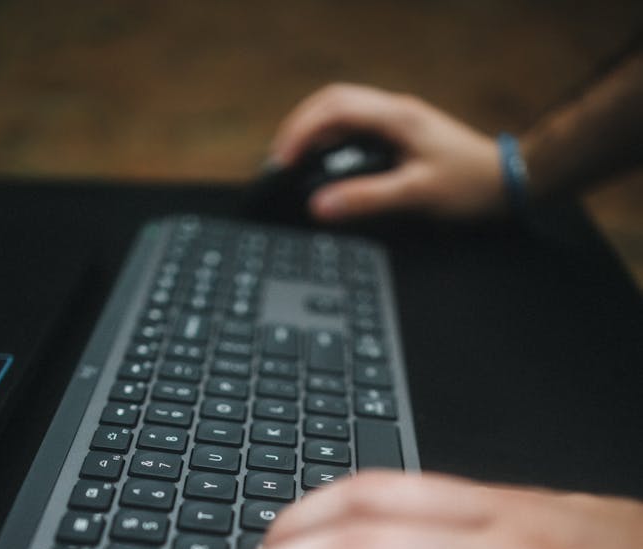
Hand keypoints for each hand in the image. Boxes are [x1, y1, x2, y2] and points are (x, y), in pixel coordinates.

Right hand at [268, 83, 504, 220]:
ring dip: (315, 132)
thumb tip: (319, 205)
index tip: (282, 161)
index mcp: (395, 117)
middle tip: (280, 160)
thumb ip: (366, 199)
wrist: (510, 182)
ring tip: (295, 161)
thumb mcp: (416, 195)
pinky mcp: (402, 136)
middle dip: (300, 127)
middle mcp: (394, 111)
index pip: (333, 108)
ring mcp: (398, 121)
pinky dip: (333, 142)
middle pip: (332, 102)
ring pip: (343, 112)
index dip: (300, 132)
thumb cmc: (470, 186)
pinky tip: (328, 165)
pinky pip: (357, 129)